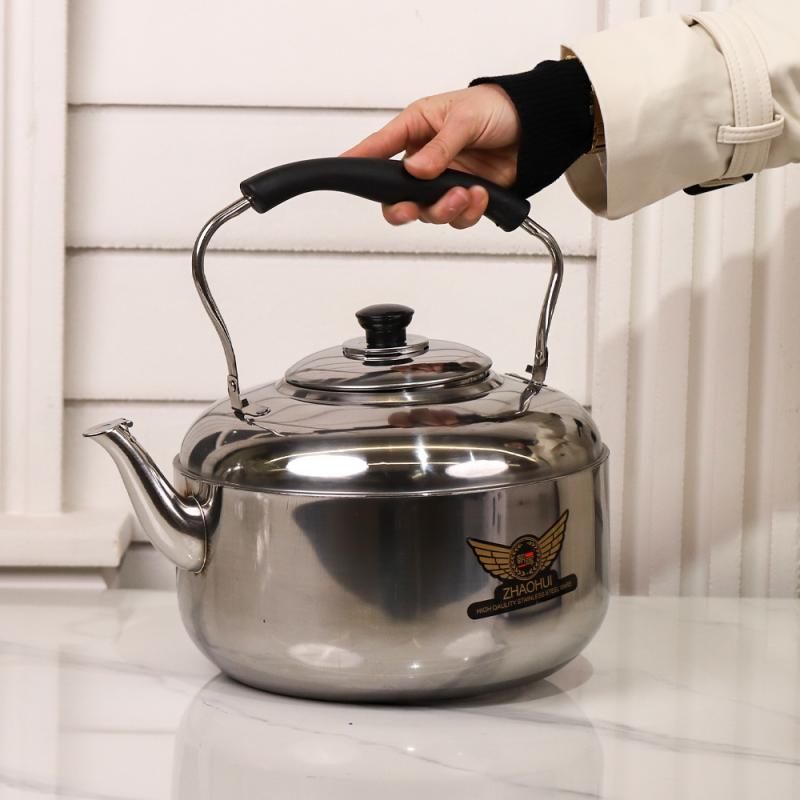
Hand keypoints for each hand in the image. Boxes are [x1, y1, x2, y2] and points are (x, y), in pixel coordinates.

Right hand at [341, 84, 519, 228]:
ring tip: (465, 194)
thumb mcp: (464, 119)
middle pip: (397, 197)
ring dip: (444, 209)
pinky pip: (457, 217)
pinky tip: (480, 196)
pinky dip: (468, 212)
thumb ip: (441, 148)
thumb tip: (417, 170)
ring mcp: (443, 183)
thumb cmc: (496, 109)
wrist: (534, 128)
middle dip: (403, 208)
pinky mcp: (464, 198)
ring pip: (428, 212)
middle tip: (411, 209)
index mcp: (416, 131)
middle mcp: (424, 161)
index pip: (379, 148)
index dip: (358, 160)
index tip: (340, 169)